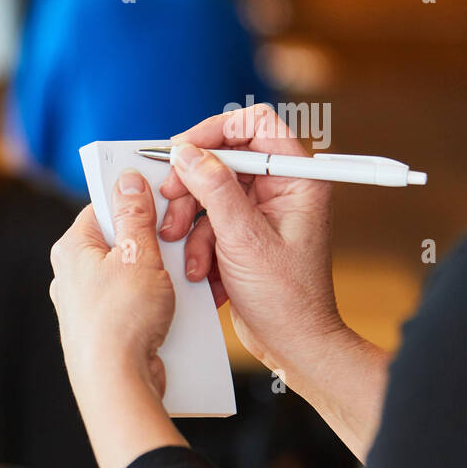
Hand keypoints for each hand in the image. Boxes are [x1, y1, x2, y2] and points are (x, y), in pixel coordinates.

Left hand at [49, 171, 186, 467]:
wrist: (117, 382)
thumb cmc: (122, 319)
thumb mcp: (138, 255)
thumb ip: (135, 215)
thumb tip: (128, 180)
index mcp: (72, 249)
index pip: (101, 207)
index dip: (134, 199)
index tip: (161, 197)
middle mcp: (72, 276)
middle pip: (119, 242)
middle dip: (153, 241)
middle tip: (177, 242)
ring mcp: (86, 305)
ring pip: (130, 275)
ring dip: (159, 274)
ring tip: (181, 278)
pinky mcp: (103, 330)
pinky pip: (133, 304)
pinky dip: (156, 302)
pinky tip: (176, 308)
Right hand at [159, 106, 388, 459]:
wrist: (291, 342)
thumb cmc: (285, 295)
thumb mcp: (244, 237)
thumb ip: (214, 188)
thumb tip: (186, 152)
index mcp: (296, 178)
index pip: (253, 125)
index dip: (213, 132)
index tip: (181, 151)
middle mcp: (279, 188)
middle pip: (222, 159)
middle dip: (191, 185)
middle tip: (170, 202)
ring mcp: (260, 211)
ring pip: (208, 192)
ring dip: (189, 220)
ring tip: (183, 248)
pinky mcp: (242, 234)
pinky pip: (206, 221)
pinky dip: (196, 243)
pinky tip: (200, 270)